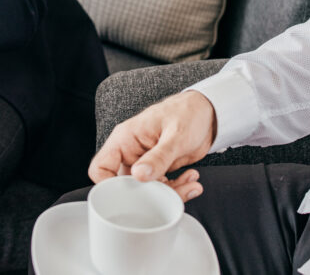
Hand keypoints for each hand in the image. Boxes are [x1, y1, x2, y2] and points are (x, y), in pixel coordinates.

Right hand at [88, 91, 216, 201]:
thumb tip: (139, 176)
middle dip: (146, 196)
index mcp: (125, 139)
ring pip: (145, 190)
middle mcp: (131, 152)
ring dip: (167, 193)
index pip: (101, 167)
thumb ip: (158, 157)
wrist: (207, 112)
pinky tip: (192, 180)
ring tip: (189, 185)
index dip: (108, 186)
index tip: (130, 196)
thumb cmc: (187, 113)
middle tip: (168, 194)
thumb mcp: (175, 135)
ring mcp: (144, 162)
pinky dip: (177, 189)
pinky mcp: (159, 169)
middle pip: (124, 186)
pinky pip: (161, 187)